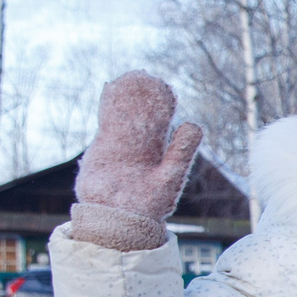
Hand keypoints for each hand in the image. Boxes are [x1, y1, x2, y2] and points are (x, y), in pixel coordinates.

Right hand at [69, 73, 201, 251]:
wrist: (120, 220)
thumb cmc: (148, 206)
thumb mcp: (170, 177)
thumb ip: (181, 152)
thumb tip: (194, 123)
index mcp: (159, 154)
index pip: (162, 125)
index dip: (163, 107)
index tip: (166, 88)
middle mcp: (141, 149)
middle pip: (141, 117)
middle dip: (142, 98)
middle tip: (145, 76)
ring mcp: (121, 147)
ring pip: (123, 117)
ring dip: (125, 98)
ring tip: (129, 77)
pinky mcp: (103, 149)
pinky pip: (107, 123)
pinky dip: (109, 106)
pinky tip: (111, 88)